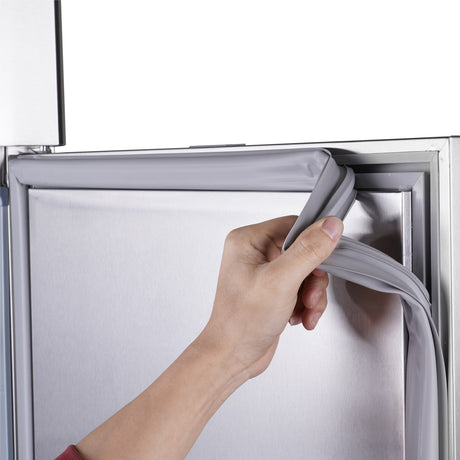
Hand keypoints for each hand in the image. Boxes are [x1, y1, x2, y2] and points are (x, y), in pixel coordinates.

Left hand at [198, 215, 342, 379]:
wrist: (233, 355)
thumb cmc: (241, 321)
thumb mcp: (281, 281)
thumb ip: (308, 250)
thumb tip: (330, 226)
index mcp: (248, 241)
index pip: (293, 225)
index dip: (314, 242)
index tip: (327, 258)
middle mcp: (254, 253)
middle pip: (303, 250)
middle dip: (313, 277)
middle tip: (309, 295)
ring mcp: (264, 272)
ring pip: (306, 270)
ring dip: (312, 294)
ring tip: (304, 310)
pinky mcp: (273, 289)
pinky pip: (301, 286)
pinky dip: (306, 303)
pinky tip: (299, 317)